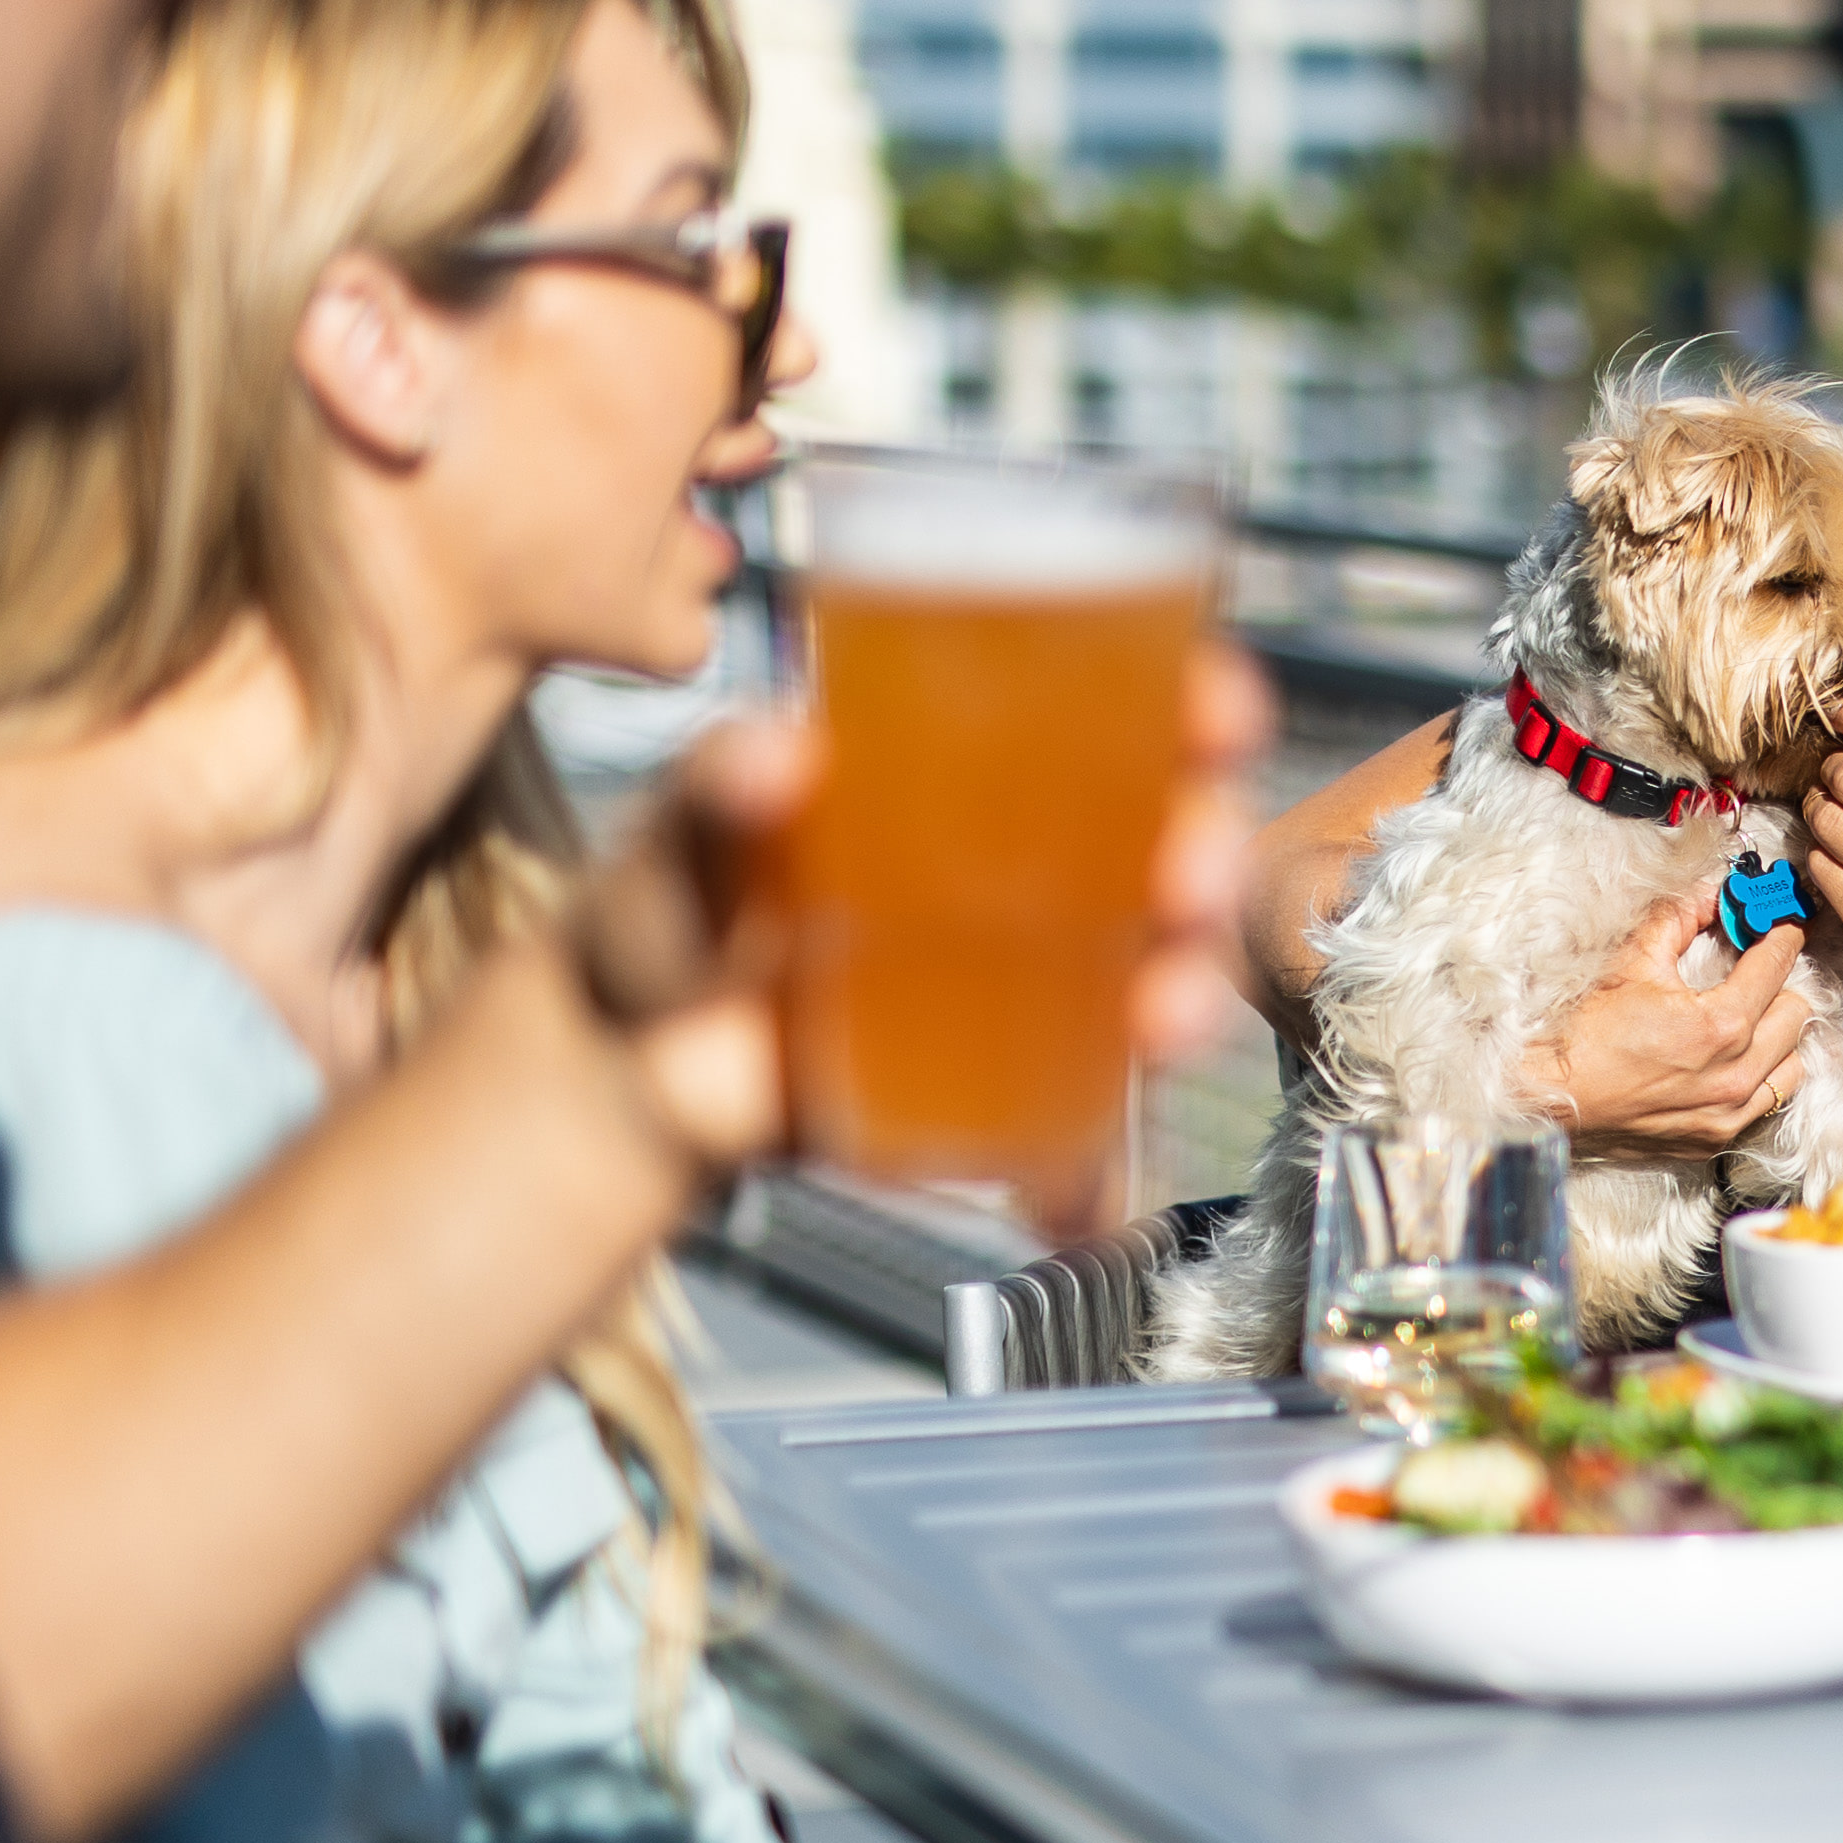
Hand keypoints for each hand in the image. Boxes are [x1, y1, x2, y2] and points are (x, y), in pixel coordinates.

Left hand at [575, 642, 1275, 1176]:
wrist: (628, 1070)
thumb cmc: (669, 917)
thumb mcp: (686, 826)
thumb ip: (723, 785)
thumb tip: (778, 754)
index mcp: (974, 773)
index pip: (1117, 716)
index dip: (1191, 708)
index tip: (1214, 714)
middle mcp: (1028, 871)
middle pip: (1169, 844)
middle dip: (1214, 854)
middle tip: (1189, 871)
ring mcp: (1027, 982)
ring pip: (1156, 970)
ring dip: (1191, 987)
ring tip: (1165, 1013)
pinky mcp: (1005, 1085)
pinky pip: (1097, 1098)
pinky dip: (1119, 1126)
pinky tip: (1104, 1134)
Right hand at [1518, 885, 1813, 1151]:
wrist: (1552, 1095)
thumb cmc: (1585, 1032)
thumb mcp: (1633, 962)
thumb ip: (1678, 920)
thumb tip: (1709, 893)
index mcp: (1719, 1026)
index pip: (1776, 965)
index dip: (1781, 935)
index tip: (1781, 926)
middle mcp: (1735, 1074)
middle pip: (1796, 1012)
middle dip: (1777, 986)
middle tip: (1752, 973)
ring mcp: (1729, 1112)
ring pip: (1792, 1061)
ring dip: (1776, 1035)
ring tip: (1746, 1020)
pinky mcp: (1716, 1137)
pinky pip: (1769, 1099)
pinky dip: (1763, 1075)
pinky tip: (1735, 1060)